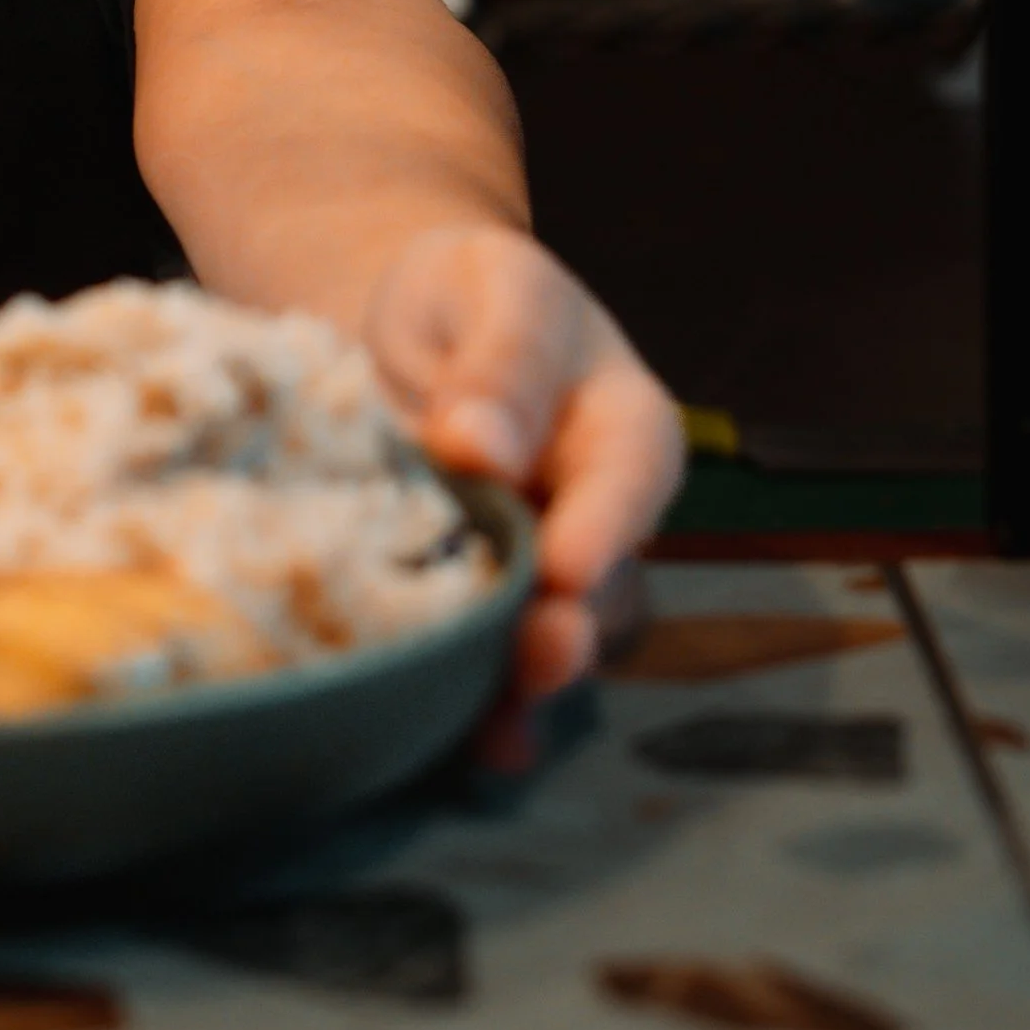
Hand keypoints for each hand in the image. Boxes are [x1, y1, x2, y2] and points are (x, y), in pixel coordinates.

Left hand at [362, 221, 683, 714]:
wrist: (396, 327)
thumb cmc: (465, 293)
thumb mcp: (491, 283)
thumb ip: (502, 352)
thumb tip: (481, 440)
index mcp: (624, 428)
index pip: (632, 474)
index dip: (606, 524)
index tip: (568, 564)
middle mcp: (596, 517)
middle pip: (602, 587)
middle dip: (571, 629)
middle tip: (538, 653)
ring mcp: (538, 575)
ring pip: (550, 641)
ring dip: (521, 684)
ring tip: (492, 722)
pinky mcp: (473, 607)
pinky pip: (487, 668)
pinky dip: (471, 712)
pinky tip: (446, 746)